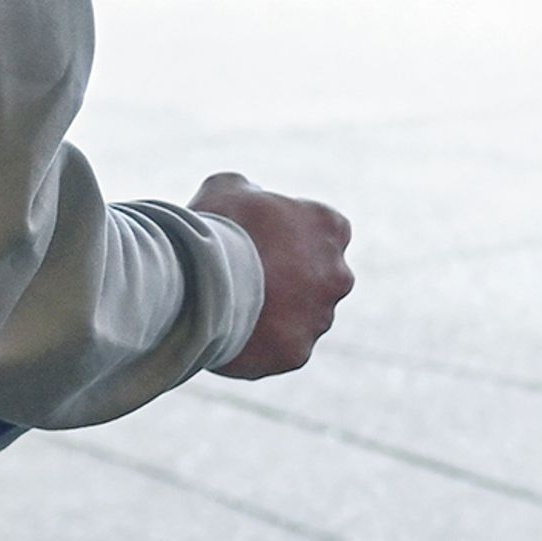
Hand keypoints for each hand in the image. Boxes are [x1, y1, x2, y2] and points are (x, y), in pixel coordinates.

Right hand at [194, 173, 353, 378]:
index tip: (260, 240)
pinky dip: (259, 345)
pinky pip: (279, 349)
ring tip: (231, 308)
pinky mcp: (298, 352)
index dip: (287, 236)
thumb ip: (249, 191)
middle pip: (315, 278)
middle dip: (287, 279)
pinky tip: (229, 334)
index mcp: (331, 227)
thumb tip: (250, 196)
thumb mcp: (227, 188)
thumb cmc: (217, 227)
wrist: (203, 280)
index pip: (322, 231)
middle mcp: (338, 274)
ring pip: (300, 318)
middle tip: (244, 277)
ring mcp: (320, 317)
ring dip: (275, 315)